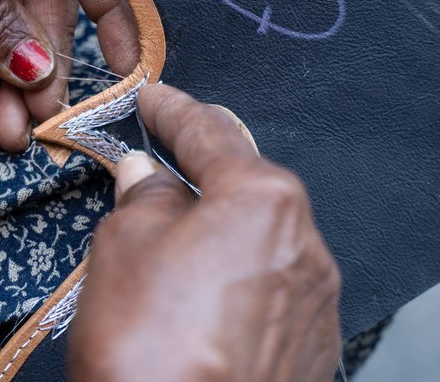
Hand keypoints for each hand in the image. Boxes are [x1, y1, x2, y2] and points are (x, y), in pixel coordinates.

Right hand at [70, 84, 341, 381]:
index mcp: (263, 199)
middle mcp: (305, 240)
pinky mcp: (311, 344)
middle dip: (201, 167)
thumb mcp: (124, 245)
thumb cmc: (150, 344)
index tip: (153, 97)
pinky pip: (270, 283)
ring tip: (171, 235)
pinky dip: (237, 272)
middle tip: (160, 154)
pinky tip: (203, 290)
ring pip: (260, 235)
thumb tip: (147, 174)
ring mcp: (315, 297)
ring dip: (218, 224)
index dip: (172, 110)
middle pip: (245, 183)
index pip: (209, 134)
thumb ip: (142, 196)